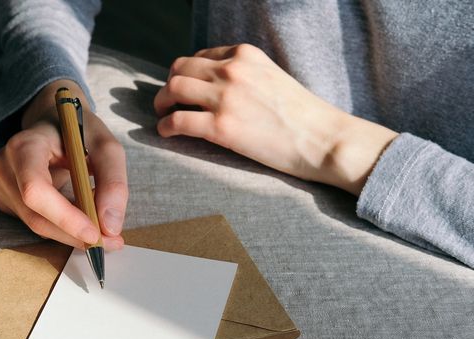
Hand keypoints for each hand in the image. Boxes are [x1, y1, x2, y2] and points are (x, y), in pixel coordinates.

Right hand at [0, 80, 127, 249]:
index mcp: (24, 145)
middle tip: (111, 241)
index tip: (95, 233)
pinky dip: (60, 226)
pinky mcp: (4, 198)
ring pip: (37, 224)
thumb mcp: (106, 146)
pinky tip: (78, 213)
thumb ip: (113, 182)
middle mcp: (4, 165)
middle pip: (36, 216)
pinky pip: (34, 222)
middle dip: (74, 234)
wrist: (53, 122)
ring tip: (99, 221)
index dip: (65, 217)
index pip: (36, 190)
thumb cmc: (79, 131)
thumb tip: (110, 226)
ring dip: (71, 232)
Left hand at [154, 44, 397, 194]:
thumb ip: (244, 75)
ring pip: (173, 90)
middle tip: (166, 101)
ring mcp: (225, 98)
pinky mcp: (221, 127)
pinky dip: (165, 126)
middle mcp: (231, 70)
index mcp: (244, 54)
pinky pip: (177, 121)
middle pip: (180, 69)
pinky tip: (166, 133)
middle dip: (168, 85)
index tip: (185, 87)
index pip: (200, 56)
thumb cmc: (302, 115)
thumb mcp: (271, 77)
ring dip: (161, 103)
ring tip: (162, 114)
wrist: (323, 139)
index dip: (187, 73)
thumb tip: (217, 86)